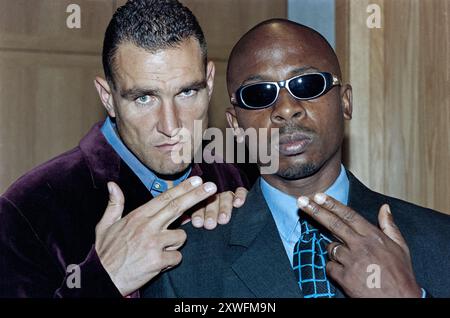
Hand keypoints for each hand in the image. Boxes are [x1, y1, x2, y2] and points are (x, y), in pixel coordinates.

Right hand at [95, 176, 216, 295]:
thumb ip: (114, 205)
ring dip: (176, 241)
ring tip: (158, 249)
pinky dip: (171, 259)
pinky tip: (158, 262)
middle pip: (178, 207)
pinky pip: (177, 256)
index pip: (165, 198)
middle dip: (197, 196)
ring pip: (181, 236)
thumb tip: (112, 185)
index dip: (183, 188)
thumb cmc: (105, 252)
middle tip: (213, 188)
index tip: (197, 180)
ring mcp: (153, 243)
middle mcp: (147, 226)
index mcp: (137, 216)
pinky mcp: (158, 260)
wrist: (101, 278)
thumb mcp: (105, 226)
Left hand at [184, 187, 247, 229]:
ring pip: (226, 197)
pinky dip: (240, 196)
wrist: (238, 232)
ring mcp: (228, 196)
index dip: (198, 213)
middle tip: (210, 224)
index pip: (199, 205)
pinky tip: (237, 204)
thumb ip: (197, 224)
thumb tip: (186, 228)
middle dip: (211, 213)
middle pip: (212, 201)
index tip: (197, 223)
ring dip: (224, 208)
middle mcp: (215, 199)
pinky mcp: (243, 195)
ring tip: (223, 219)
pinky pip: (241, 192)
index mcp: (202, 205)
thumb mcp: (204, 227)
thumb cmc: (212, 229)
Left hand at [297, 193, 421, 297]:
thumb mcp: (400, 247)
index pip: (348, 215)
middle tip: (301, 201)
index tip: (318, 195)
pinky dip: (335, 268)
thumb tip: (384, 207)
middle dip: (315, 211)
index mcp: (373, 237)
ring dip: (335, 250)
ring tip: (352, 261)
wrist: (401, 301)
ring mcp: (351, 261)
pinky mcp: (344, 277)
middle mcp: (360, 246)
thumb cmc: (401, 275)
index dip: (332, 204)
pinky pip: (330, 266)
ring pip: (331, 247)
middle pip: (333, 224)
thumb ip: (389, 226)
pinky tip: (347, 273)